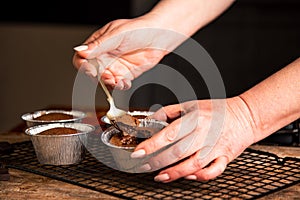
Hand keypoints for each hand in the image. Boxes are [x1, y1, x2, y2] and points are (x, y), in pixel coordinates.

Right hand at [72, 16, 183, 89]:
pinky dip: (120, 87)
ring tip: (116, 81)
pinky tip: (124, 83)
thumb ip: (99, 45)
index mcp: (99, 44)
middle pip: (92, 72)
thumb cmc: (140, 29)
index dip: (83, 66)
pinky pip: (119, 84)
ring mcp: (115, 66)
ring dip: (109, 84)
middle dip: (97, 77)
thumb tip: (81, 51)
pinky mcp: (126, 74)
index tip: (91, 70)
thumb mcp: (117, 35)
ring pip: (105, 80)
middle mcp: (105, 56)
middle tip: (106, 77)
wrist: (160, 36)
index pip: (83, 58)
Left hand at [130, 97, 255, 181]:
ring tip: (159, 176)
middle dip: (157, 162)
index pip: (169, 134)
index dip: (152, 145)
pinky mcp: (225, 157)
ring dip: (174, 173)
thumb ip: (170, 111)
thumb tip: (151, 119)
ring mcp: (216, 147)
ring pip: (193, 165)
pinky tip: (187, 177)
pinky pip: (213, 171)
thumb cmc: (216, 110)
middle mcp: (205, 134)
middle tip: (143, 166)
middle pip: (178, 152)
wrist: (244, 115)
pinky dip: (200, 176)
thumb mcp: (191, 104)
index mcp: (196, 119)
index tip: (138, 152)